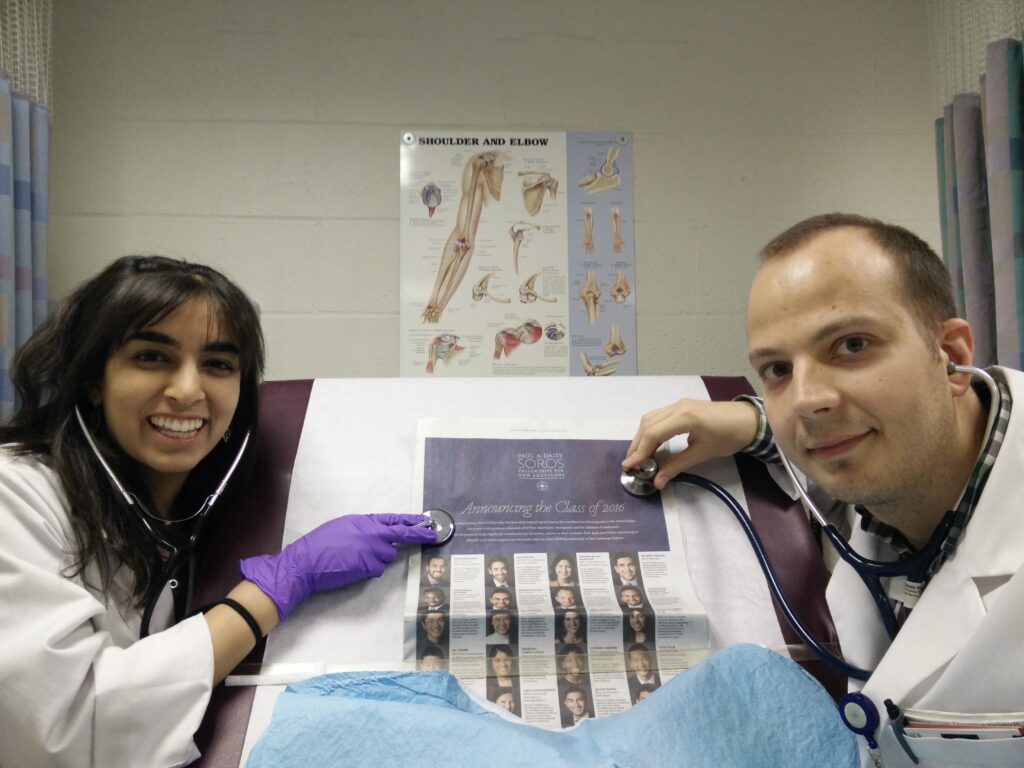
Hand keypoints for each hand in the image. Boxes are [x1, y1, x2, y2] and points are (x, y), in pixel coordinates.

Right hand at [240, 513, 437, 619]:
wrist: (307, 562)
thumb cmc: (320, 543)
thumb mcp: (343, 526)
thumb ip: (363, 528)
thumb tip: (377, 534)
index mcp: (365, 521)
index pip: (394, 519)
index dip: (411, 520)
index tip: (425, 521)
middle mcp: (372, 533)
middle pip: (402, 535)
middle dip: (419, 535)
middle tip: (433, 536)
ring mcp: (372, 550)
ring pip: (387, 556)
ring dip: (378, 558)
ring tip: (355, 558)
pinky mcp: (369, 566)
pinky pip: (377, 569)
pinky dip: (368, 570)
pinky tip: (353, 567)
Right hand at [622, 399, 759, 488]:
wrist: (749, 420)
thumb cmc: (729, 437)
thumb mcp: (702, 454)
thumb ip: (677, 466)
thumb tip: (657, 482)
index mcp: (685, 417)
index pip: (653, 434)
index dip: (639, 451)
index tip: (629, 466)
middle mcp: (678, 406)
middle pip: (648, 424)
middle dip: (636, 445)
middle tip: (631, 464)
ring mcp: (679, 403)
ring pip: (651, 418)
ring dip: (641, 436)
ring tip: (638, 455)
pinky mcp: (682, 405)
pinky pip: (659, 416)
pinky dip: (650, 430)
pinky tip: (651, 443)